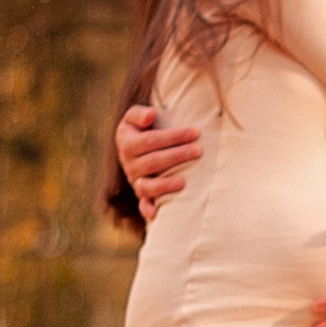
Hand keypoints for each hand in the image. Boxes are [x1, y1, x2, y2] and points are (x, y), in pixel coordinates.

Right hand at [115, 104, 204, 220]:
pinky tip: (159, 212)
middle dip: (177, 156)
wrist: (135, 146)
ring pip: (147, 186)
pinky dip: (149, 210)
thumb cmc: (141, 128)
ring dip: (165, 185)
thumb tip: (151, 115)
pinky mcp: (142, 195)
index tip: (195, 132)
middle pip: (153, 162)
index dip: (173, 137)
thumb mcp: (134, 116)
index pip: (150, 141)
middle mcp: (129, 164)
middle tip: (199, 151)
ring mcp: (136, 181)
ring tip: (184, 182)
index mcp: (126, 143)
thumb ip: (139, 113)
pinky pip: (144, 205)